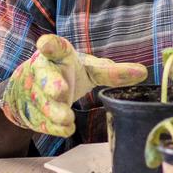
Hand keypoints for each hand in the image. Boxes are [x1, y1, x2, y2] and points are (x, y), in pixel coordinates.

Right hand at [0, 34, 146, 136]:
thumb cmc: (66, 73)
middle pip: (44, 75)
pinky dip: (53, 126)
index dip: (50, 45)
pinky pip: (40, 120)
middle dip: (51, 83)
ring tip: (67, 117)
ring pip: (41, 102)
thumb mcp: (88, 69)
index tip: (46, 44)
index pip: (53, 46)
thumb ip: (111, 72)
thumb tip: (143, 72)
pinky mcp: (29, 111)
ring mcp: (32, 91)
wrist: (33, 89)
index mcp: (57, 54)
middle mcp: (41, 70)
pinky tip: (66, 129)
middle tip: (61, 91)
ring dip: (54, 110)